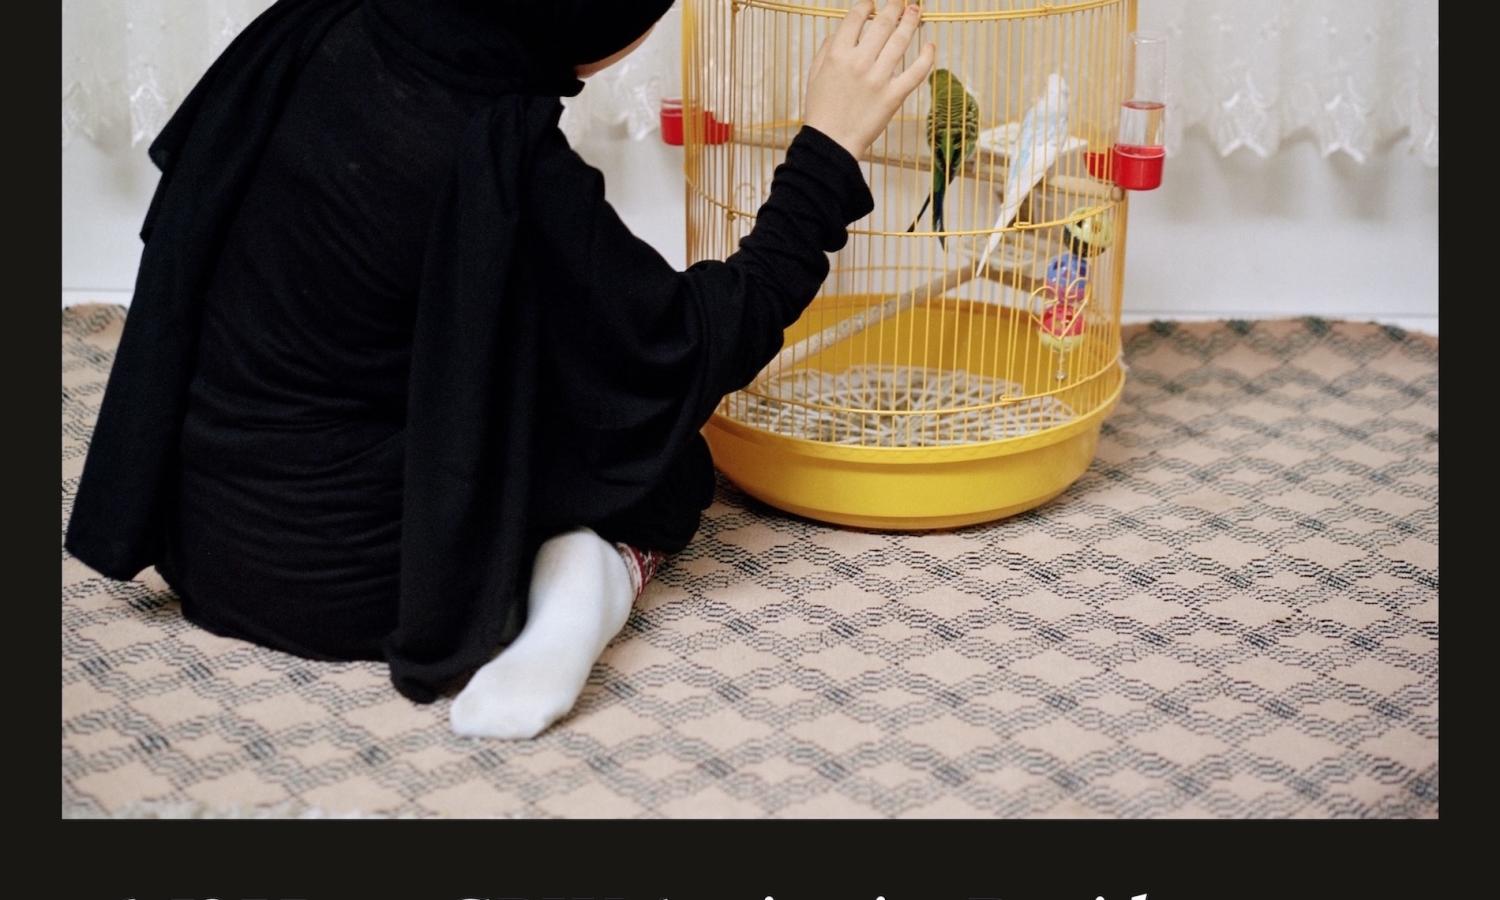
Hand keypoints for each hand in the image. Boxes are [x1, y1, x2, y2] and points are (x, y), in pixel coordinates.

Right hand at [803, 1, 935, 160]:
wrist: (831, 143)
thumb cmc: (821, 109)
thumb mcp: (814, 75)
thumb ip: (826, 49)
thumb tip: (840, 30)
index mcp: (837, 54)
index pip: (857, 17)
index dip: (867, 4)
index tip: (873, 3)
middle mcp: (859, 62)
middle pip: (883, 23)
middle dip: (894, 6)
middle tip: (901, 1)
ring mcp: (878, 79)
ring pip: (901, 41)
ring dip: (912, 21)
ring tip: (916, 11)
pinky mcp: (893, 96)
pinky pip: (916, 72)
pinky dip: (926, 57)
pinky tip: (930, 46)